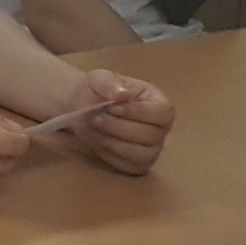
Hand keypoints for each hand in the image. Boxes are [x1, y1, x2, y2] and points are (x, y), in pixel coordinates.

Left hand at [54, 70, 173, 174]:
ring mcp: (151, 148)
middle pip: (152, 136)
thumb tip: (124, 95)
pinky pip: (128, 166)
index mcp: (158, 103)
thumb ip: (111, 83)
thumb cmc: (97, 90)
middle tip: (95, 118)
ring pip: (142, 155)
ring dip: (113, 143)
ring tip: (94, 129)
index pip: (164, 113)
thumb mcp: (100, 78)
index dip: (139, 112)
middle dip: (119, 128)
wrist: (81, 106)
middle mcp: (160, 128)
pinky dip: (109, 155)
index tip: (113, 107)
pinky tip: (97, 140)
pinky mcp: (136, 164)